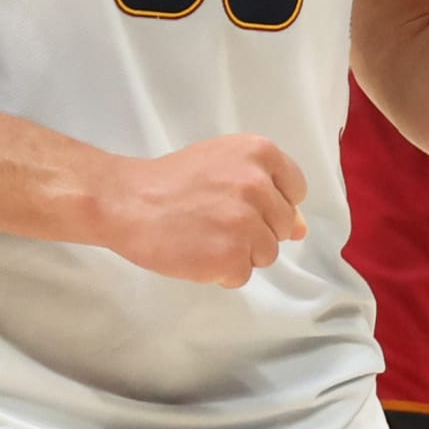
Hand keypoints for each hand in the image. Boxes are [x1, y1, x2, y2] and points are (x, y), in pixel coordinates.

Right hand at [105, 135, 307, 288]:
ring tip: (204, 236)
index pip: (296, 191)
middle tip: (214, 219)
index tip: (241, 204)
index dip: (271, 204)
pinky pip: (242, 275)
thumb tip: (303, 228)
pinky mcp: (231, 255)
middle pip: (283, 227)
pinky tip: (196, 252)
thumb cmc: (171, 182)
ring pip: (266, 254)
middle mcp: (259, 185)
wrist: (126, 201)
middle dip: (255, 230)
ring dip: (238, 253)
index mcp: (260, 153)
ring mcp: (246, 222)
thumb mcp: (223, 166)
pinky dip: (220, 272)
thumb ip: (268, 190)